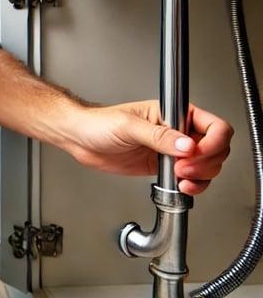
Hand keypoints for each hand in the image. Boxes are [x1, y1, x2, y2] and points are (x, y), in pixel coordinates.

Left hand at [64, 100, 232, 195]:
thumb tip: (186, 144)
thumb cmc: (99, 123)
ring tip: (181, 179)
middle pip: (216, 148)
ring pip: (207, 165)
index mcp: (174, 112)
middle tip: (183, 169)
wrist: (81, 139)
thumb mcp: (128, 126)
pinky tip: (180, 186)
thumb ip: (158, 136)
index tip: (195, 154)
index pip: (213, 126)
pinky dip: (193, 185)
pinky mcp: (165, 166)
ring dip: (202, 177)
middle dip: (206, 162)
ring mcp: (172, 150)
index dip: (212, 142)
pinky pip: (191, 178)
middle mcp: (177, 130)